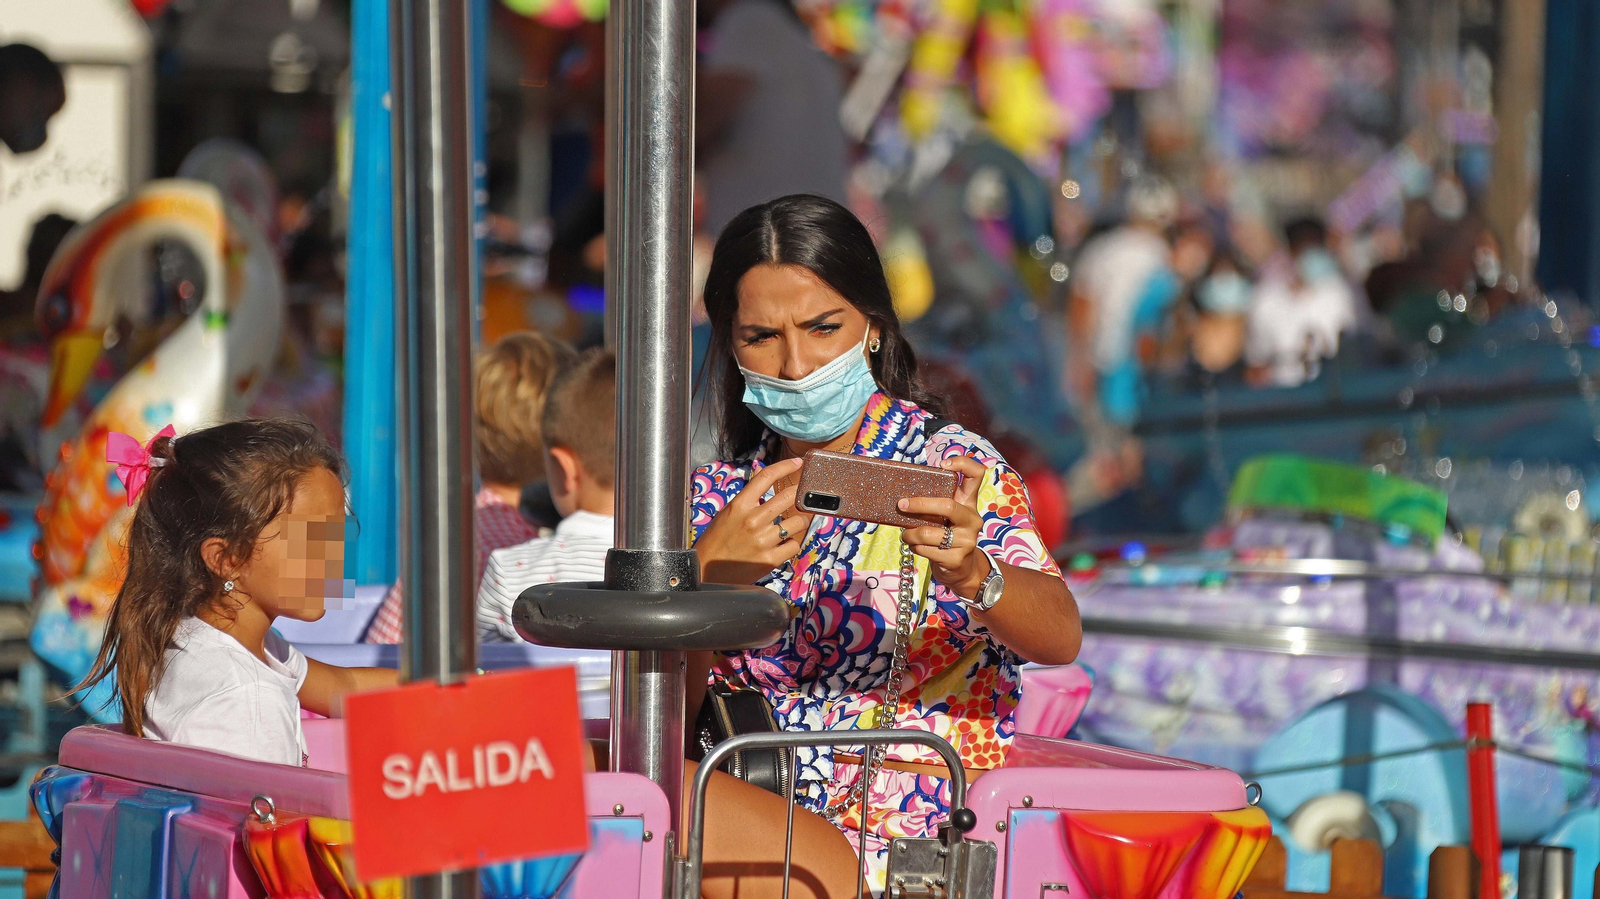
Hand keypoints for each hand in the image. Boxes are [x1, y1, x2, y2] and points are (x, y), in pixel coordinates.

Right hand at [696, 457, 813, 584]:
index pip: (766, 477)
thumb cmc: (715, 541)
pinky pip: (794, 545)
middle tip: (803, 495)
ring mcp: (763, 540)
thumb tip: (761, 471)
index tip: (797, 463)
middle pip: (789, 496)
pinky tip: (785, 543)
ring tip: (794, 523)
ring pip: (798, 522)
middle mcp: (753, 520)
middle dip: (800, 493)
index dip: (785, 466)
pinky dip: (793, 543)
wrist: (706, 573)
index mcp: (739, 505)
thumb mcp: (727, 513)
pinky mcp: (770, 560)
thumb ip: (748, 494)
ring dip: (800, 520)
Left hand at [898, 456, 990, 599]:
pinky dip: (915, 547)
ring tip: (906, 534)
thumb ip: (934, 505)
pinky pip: (926, 550)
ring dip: (910, 533)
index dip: (962, 463)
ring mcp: (967, 540)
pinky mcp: (957, 559)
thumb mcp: (946, 517)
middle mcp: (972, 519)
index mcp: (969, 503)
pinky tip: (916, 546)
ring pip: (929, 533)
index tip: (943, 464)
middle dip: (920, 504)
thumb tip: (902, 497)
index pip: (976, 474)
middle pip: (947, 505)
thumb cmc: (947, 536)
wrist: (962, 570)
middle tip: (901, 505)